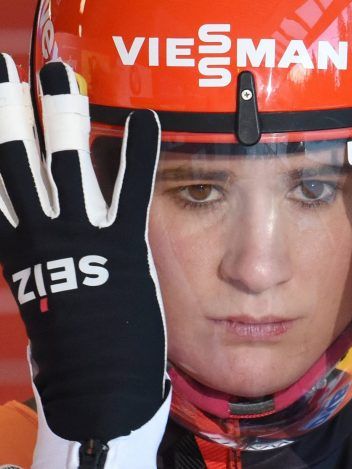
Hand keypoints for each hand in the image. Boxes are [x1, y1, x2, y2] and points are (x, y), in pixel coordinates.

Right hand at [0, 54, 167, 447]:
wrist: (97, 385)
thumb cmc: (74, 338)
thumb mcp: (43, 286)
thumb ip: (37, 249)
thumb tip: (36, 217)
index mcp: (14, 245)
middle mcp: (38, 234)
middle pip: (13, 159)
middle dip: (7, 109)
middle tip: (3, 63)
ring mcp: (80, 239)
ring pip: (62, 165)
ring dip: (60, 115)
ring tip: (60, 74)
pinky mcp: (123, 248)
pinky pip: (130, 191)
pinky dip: (137, 154)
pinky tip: (145, 119)